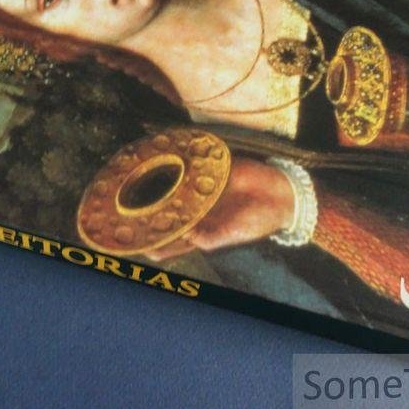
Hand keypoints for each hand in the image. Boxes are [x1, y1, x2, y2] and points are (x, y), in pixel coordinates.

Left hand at [145, 157, 294, 261]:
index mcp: (202, 230)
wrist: (282, 194)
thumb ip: (211, 237)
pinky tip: (160, 161)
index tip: (137, 247)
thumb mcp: (234, 234)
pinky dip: (177, 166)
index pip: (173, 241)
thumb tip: (187, 235)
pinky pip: (190, 169)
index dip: (156, 245)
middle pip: (168, 213)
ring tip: (135, 185)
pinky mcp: (210, 172)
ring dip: (158, 188)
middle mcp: (197, 210)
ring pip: (174, 189)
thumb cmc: (259, 220)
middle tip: (126, 215)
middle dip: (150, 215)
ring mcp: (202, 190)